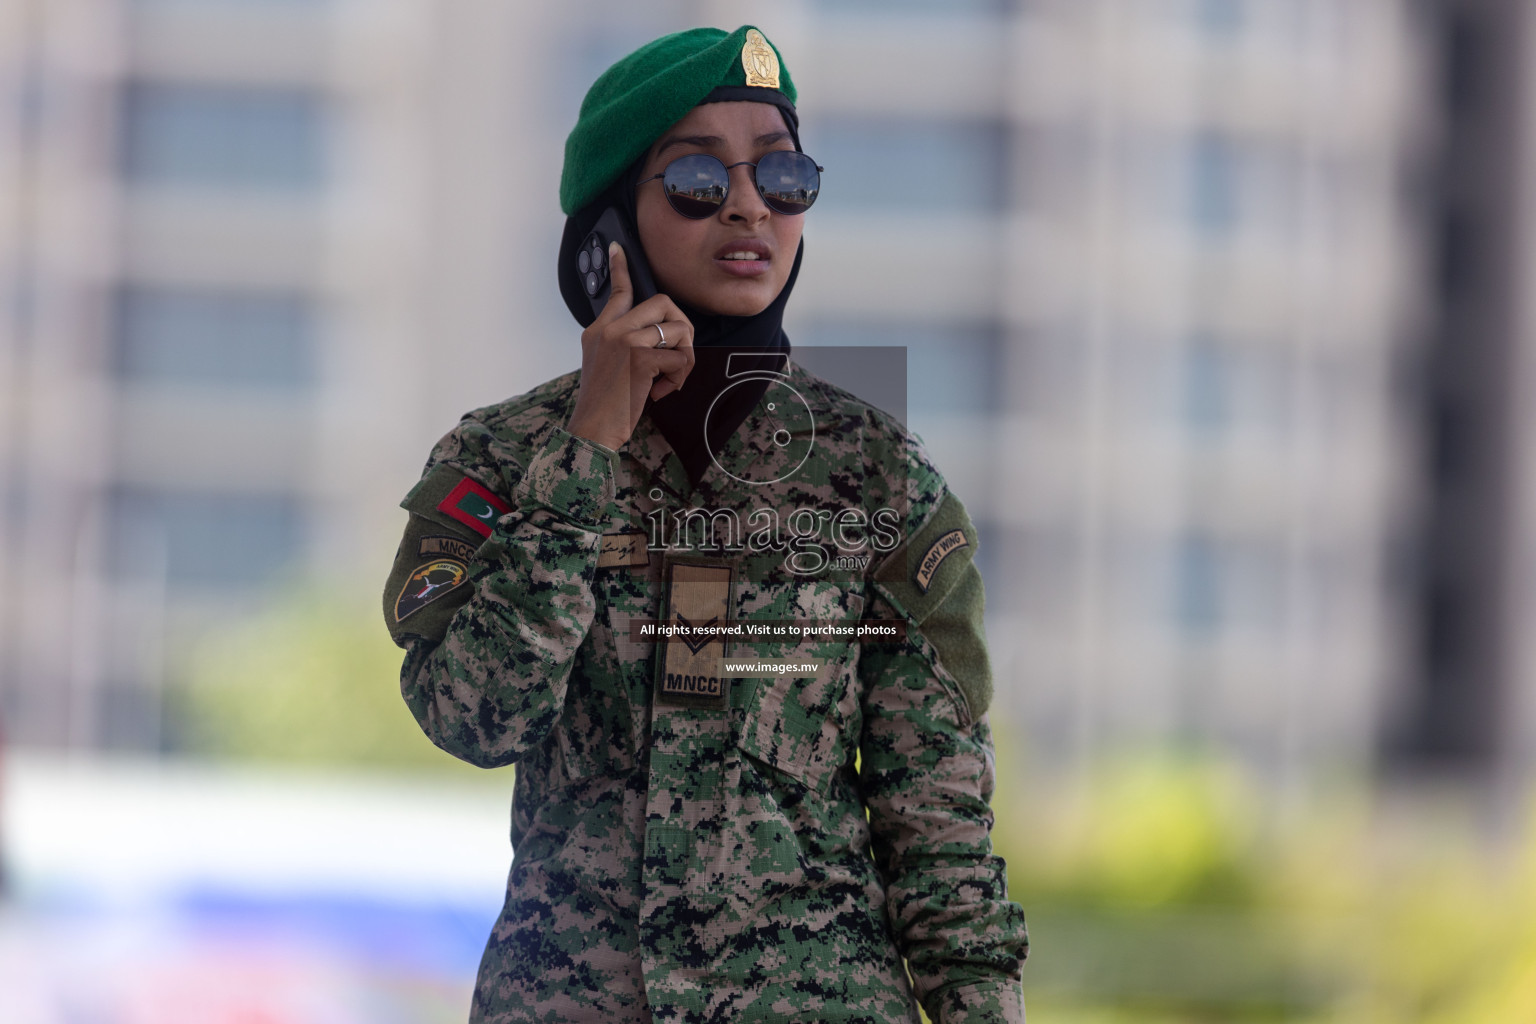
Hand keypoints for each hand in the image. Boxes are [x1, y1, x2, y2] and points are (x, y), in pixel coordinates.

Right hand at [566, 242, 694, 450]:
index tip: (620, 248)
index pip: (617, 292)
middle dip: (682, 327)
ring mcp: (625, 342)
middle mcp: (610, 330)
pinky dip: (678, 379)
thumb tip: (655, 335)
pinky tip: (661, 392)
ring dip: (684, 357)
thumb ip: (619, 343)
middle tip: (679, 351)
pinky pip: (680, 358)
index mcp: (599, 330)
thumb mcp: (601, 365)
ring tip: (669, 378)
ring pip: (678, 329)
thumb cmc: (604, 403)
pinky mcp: (640, 359)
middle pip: (662, 303)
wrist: (593, 428)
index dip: (621, 268)